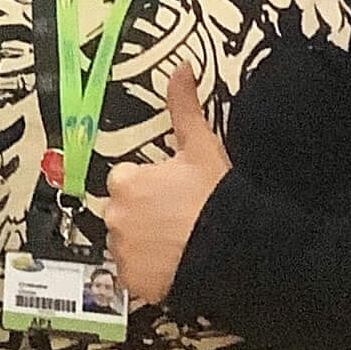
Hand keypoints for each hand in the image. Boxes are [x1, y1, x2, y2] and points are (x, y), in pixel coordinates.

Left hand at [88, 62, 229, 305]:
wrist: (236, 249)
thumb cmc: (218, 198)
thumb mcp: (202, 147)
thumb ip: (184, 107)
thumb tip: (181, 68)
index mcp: (125, 181)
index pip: (128, 180)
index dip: (153, 187)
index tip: (175, 195)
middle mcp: (114, 215)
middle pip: (124, 212)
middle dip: (145, 215)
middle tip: (179, 220)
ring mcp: (121, 250)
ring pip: (128, 242)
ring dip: (146, 243)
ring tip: (181, 242)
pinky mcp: (131, 280)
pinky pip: (133, 274)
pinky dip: (149, 271)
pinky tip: (175, 263)